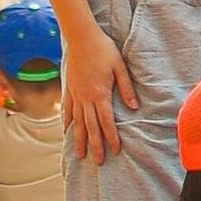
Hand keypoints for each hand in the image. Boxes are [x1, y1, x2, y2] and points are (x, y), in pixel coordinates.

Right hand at [63, 26, 136, 161]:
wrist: (82, 38)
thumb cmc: (104, 50)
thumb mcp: (120, 67)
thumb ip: (126, 88)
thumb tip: (134, 108)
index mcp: (100, 94)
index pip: (106, 121)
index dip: (111, 137)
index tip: (115, 150)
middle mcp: (86, 98)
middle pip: (91, 127)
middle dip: (95, 145)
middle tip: (98, 162)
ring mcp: (75, 94)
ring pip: (77, 122)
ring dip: (79, 140)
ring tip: (80, 155)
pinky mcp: (69, 89)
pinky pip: (68, 110)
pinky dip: (68, 123)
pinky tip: (67, 132)